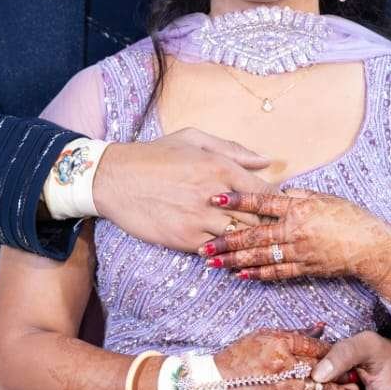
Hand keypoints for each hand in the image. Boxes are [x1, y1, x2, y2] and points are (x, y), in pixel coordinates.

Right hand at [93, 129, 270, 252]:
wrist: (114, 178)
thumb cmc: (154, 155)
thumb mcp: (193, 139)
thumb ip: (233, 149)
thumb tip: (266, 160)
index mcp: (220, 166)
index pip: (265, 191)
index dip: (275, 201)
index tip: (276, 206)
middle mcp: (214, 194)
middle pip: (258, 218)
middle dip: (267, 223)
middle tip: (271, 228)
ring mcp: (200, 219)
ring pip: (240, 237)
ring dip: (247, 240)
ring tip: (252, 241)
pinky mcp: (185, 239)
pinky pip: (217, 250)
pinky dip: (225, 250)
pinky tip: (226, 247)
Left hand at [201, 189, 390, 287]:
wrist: (371, 246)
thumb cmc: (349, 216)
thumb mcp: (324, 196)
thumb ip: (297, 195)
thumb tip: (276, 192)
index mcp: (298, 208)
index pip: (261, 203)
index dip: (237, 200)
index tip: (215, 197)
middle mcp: (295, 230)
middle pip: (253, 235)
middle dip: (225, 240)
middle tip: (203, 244)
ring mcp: (298, 252)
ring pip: (260, 257)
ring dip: (234, 260)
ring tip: (213, 262)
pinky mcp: (304, 268)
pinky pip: (276, 272)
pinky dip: (257, 274)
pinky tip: (240, 274)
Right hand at [214, 328, 354, 389]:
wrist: (213, 383)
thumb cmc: (238, 356)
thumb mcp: (264, 335)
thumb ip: (294, 333)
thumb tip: (321, 328)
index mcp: (280, 342)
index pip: (317, 346)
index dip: (336, 353)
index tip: (349, 358)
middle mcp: (283, 364)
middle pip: (323, 370)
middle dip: (344, 376)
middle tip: (361, 380)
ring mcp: (280, 388)